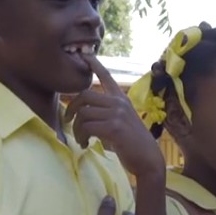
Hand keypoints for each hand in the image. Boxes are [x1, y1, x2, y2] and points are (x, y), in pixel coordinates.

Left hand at [65, 54, 165, 178]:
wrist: (148, 159)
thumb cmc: (133, 144)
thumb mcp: (122, 122)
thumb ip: (108, 113)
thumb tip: (84, 114)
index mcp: (121, 99)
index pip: (106, 76)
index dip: (94, 64)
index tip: (84, 55)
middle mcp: (119, 103)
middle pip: (85, 95)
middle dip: (71, 108)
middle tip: (67, 121)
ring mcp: (117, 114)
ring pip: (83, 113)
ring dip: (76, 129)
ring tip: (80, 140)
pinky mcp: (114, 128)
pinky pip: (87, 127)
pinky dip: (81, 137)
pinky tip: (85, 144)